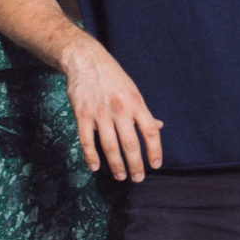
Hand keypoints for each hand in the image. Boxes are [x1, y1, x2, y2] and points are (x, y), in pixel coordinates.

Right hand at [62, 37, 162, 181]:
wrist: (85, 60)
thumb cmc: (113, 77)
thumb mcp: (133, 91)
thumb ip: (144, 112)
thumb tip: (158, 127)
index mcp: (136, 103)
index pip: (150, 131)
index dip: (155, 150)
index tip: (155, 165)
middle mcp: (120, 109)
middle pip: (130, 144)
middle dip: (135, 165)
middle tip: (137, 179)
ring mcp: (100, 113)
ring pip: (109, 146)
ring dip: (116, 165)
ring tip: (121, 176)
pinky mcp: (82, 114)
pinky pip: (86, 140)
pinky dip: (91, 156)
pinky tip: (95, 167)